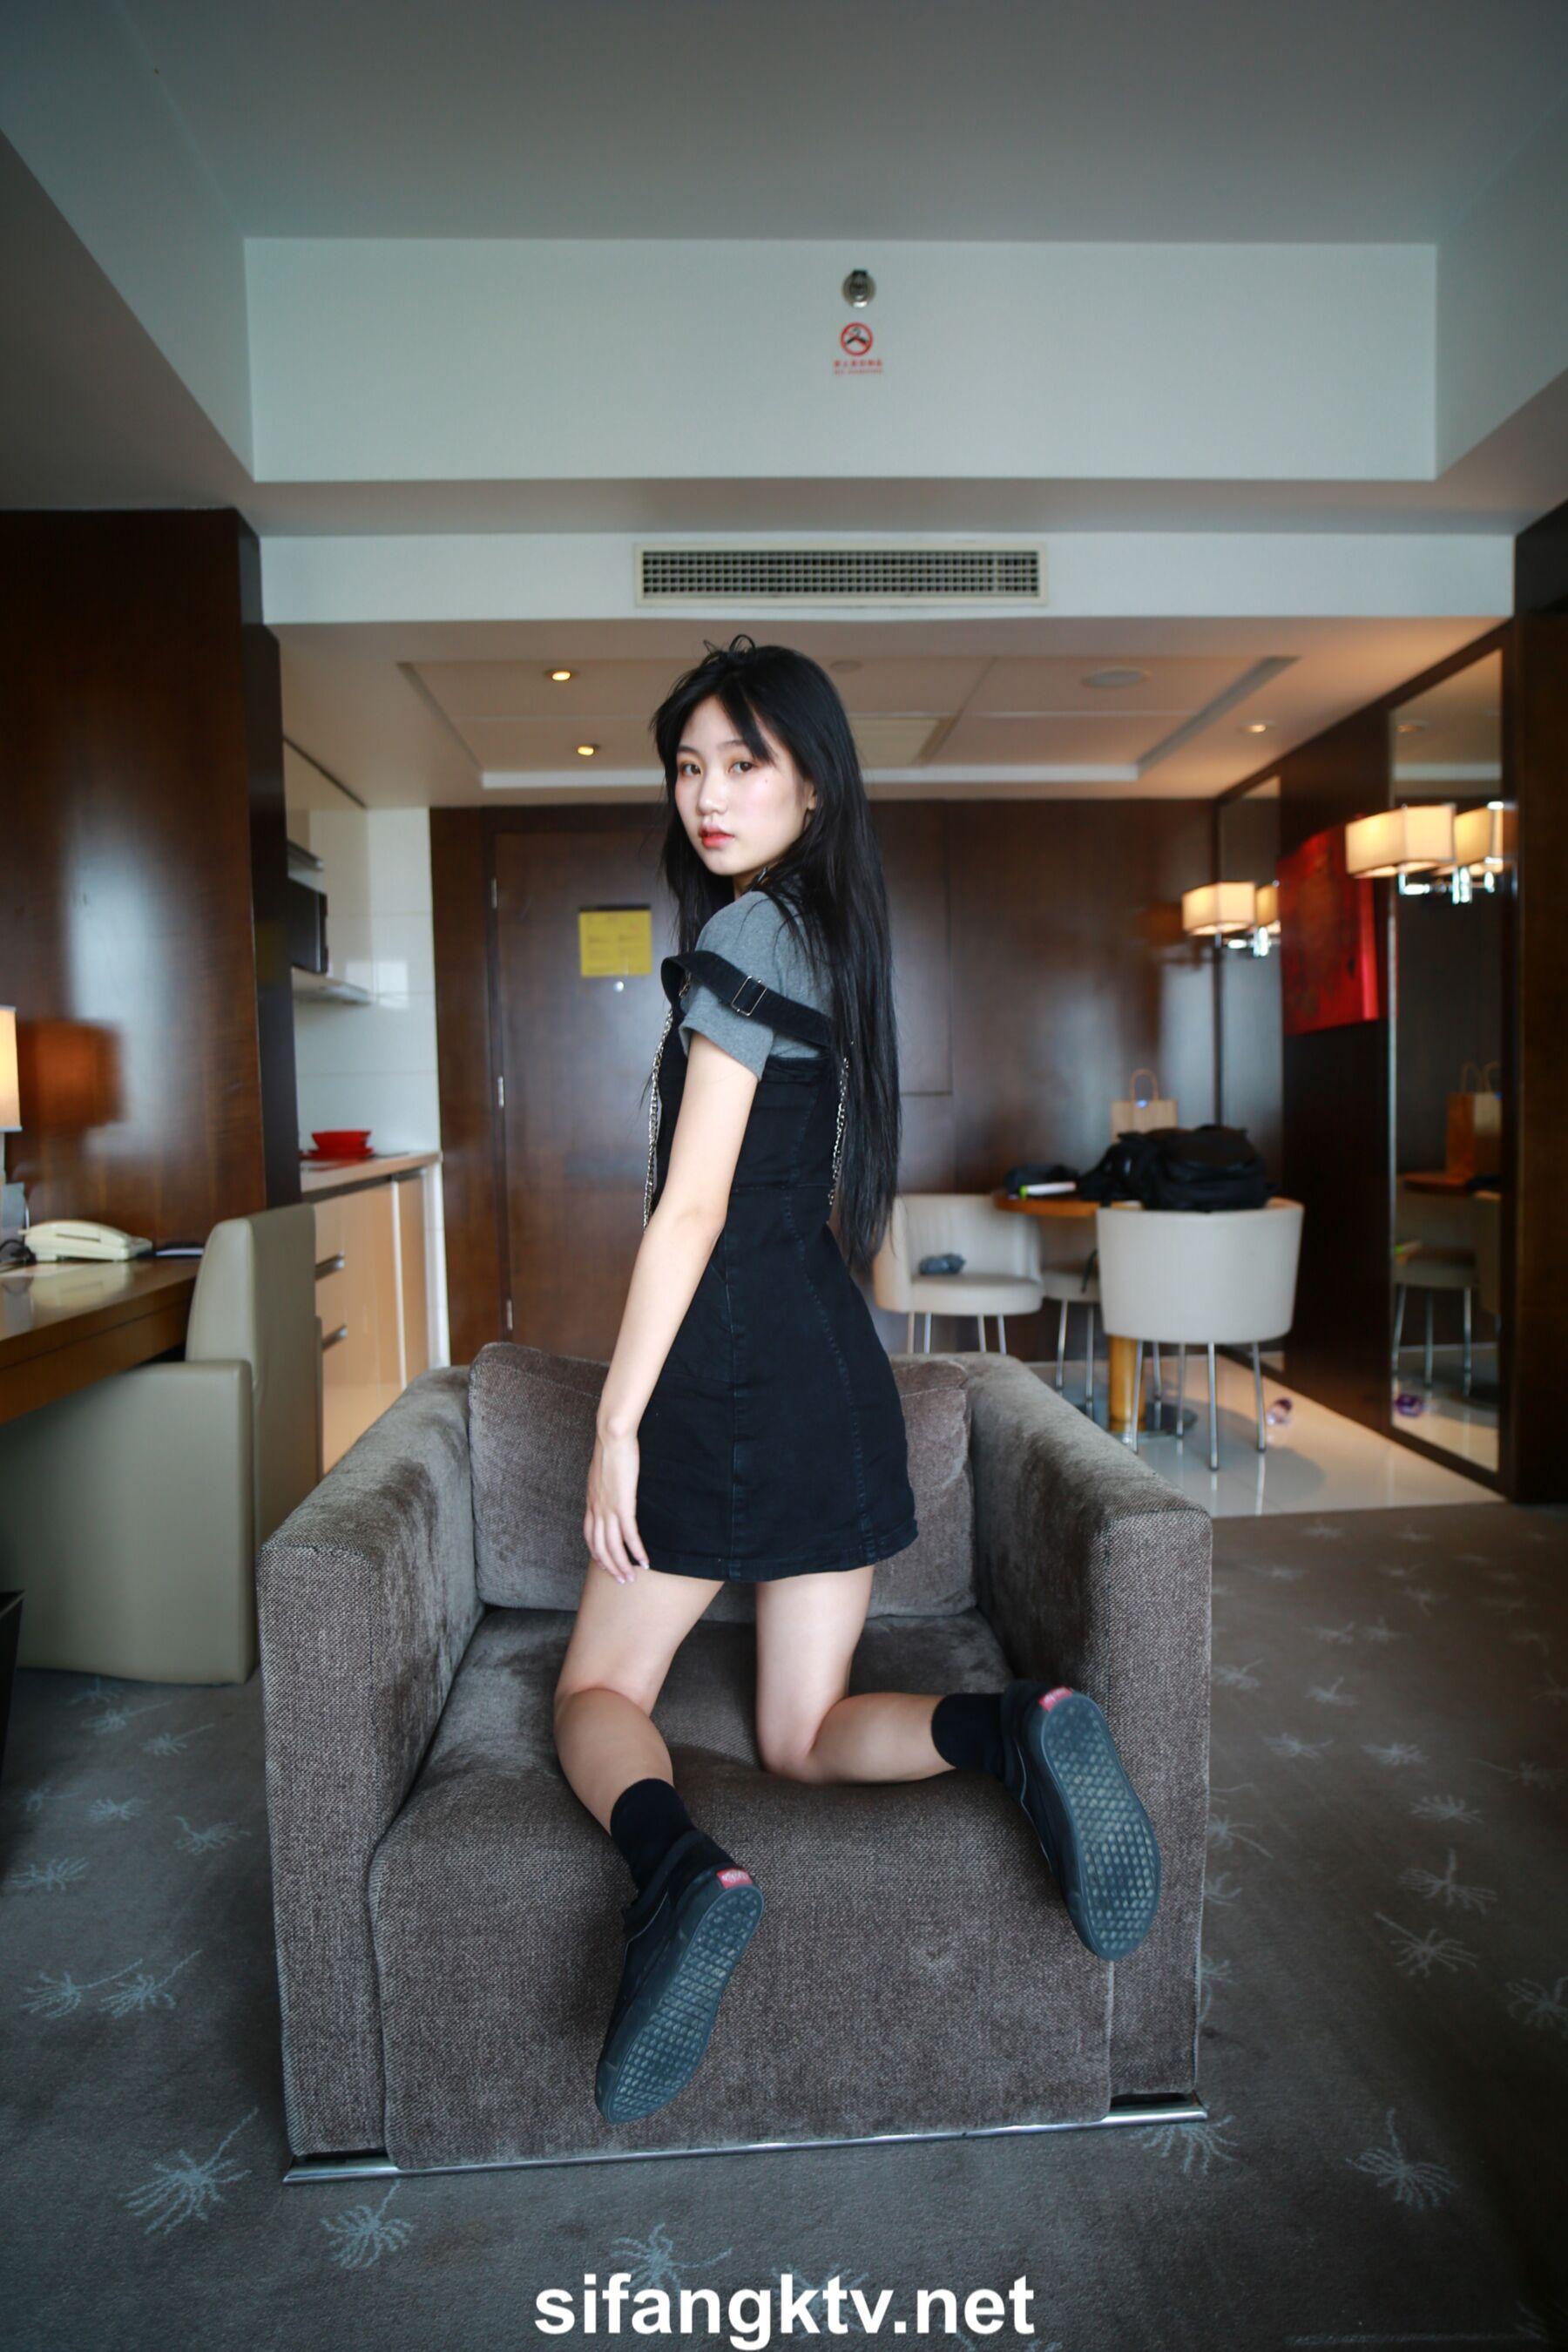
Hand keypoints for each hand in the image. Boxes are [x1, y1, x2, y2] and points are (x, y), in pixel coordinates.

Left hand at [584, 1427, 650, 1584]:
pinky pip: (629, 1535)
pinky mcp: (623, 1505)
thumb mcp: (602, 1470)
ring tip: (632, 1578)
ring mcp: (608, 1509)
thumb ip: (605, 1483)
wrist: (612, 1436)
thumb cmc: (610, 1447)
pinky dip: (636, 1551)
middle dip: (610, 1567)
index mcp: (591, 1501)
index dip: (597, 1553)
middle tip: (621, 1579)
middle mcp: (596, 1509)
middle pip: (600, 1547)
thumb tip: (612, 1486)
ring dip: (622, 1565)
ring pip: (613, 1547)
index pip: (589, 1536)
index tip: (605, 1564)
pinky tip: (645, 1561)